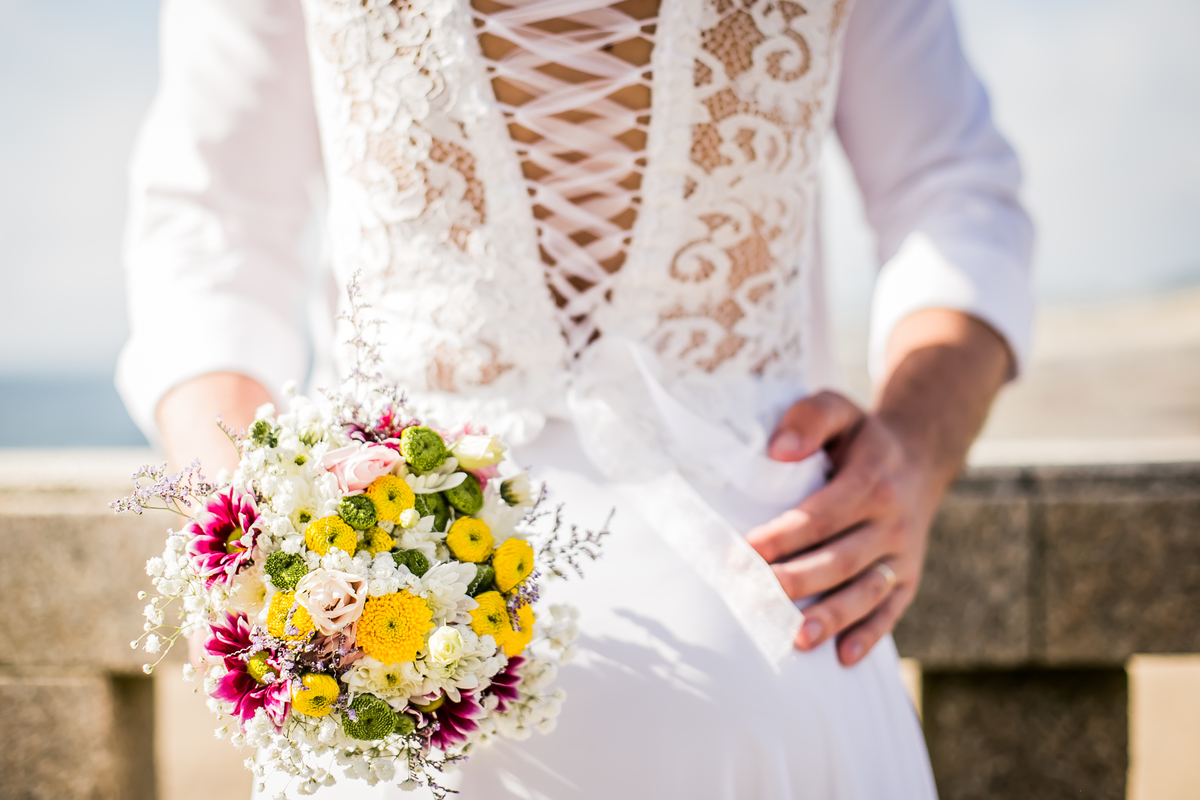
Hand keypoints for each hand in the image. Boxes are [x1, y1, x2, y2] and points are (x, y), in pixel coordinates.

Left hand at [745, 391, 939, 665]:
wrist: (919, 458)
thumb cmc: (860, 437)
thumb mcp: (839, 409)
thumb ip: (810, 418)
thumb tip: (778, 450)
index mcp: (872, 479)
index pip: (820, 514)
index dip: (782, 536)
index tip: (742, 553)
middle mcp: (893, 519)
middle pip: (840, 558)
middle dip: (795, 581)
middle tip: (752, 596)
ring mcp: (904, 553)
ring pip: (867, 590)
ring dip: (832, 617)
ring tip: (796, 638)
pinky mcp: (909, 577)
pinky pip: (893, 610)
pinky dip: (871, 635)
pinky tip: (843, 657)